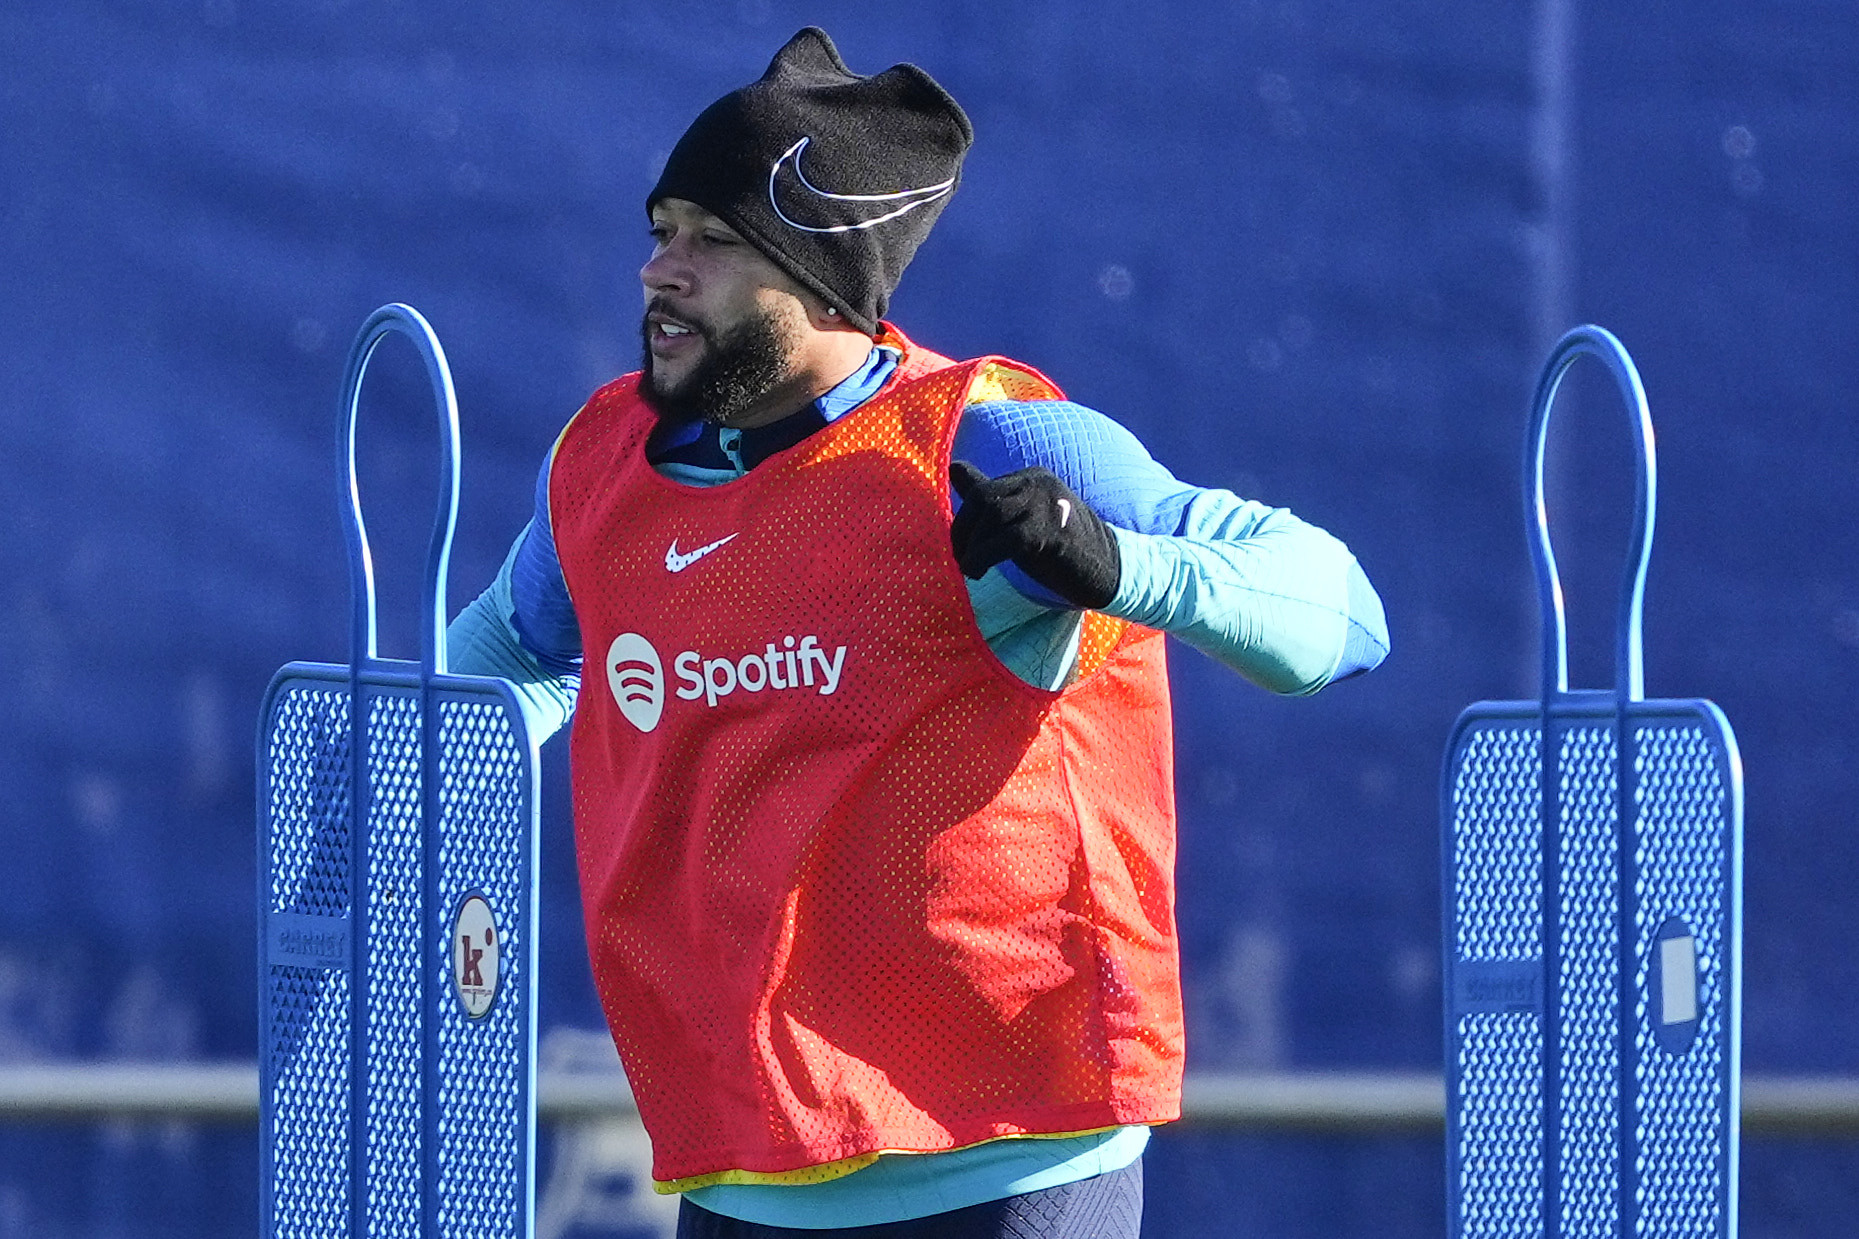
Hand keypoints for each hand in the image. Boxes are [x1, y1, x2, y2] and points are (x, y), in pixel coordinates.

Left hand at [948, 461, 1120, 608]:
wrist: (1111, 570)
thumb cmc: (1062, 548)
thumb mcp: (1022, 519)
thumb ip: (990, 496)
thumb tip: (954, 467)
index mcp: (1031, 478)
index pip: (982, 490)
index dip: (963, 521)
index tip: (962, 549)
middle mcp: (1039, 484)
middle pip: (982, 499)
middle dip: (962, 532)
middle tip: (963, 561)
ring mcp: (1047, 505)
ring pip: (992, 515)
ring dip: (971, 547)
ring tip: (971, 570)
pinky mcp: (1052, 532)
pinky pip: (1007, 540)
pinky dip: (983, 557)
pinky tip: (979, 572)